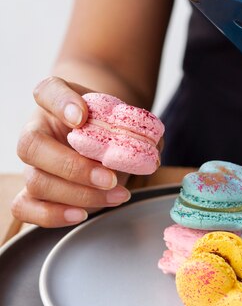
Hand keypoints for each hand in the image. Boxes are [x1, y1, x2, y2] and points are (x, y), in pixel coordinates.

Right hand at [12, 77, 130, 226]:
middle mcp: (36, 130)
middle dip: (73, 167)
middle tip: (110, 177)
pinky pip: (25, 208)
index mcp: (55, 101)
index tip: (82, 116)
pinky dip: (52, 215)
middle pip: (32, 146)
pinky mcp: (32, 192)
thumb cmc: (107, 125)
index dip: (61, 103)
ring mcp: (31, 163)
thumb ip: (137, 127)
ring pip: (35, 181)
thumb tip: (152, 146)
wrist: (98, 138)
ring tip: (115, 195)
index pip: (47, 91)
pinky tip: (81, 214)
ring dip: (77, 194)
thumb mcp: (123, 117)